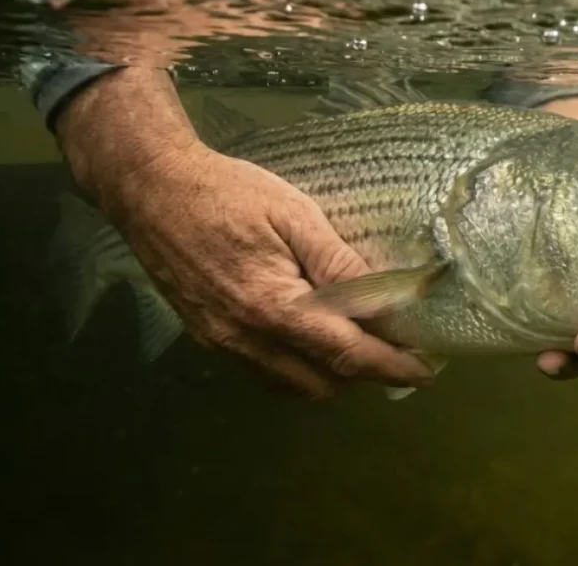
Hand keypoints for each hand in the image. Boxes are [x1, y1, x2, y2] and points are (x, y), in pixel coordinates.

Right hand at [56, 68, 433, 399]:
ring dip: (332, 374)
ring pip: (294, 386)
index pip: (347, 354)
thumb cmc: (230, 193)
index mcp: (274, 307)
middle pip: (323, 382)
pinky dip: (299, 368)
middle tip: (396, 345)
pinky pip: (266, 374)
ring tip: (359, 341)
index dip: (391, 367)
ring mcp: (224, 345)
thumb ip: (341, 265)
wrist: (151, 190)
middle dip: (365, 374)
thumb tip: (391, 299)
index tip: (426, 371)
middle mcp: (247, 340)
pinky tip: (312, 337)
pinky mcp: (210, 340)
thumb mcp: (296, 216)